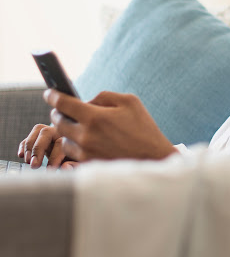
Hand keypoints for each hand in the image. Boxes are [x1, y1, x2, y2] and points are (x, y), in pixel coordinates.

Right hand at [18, 123, 78, 169]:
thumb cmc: (80, 159)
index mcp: (73, 137)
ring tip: (27, 161)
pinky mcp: (41, 136)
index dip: (54, 157)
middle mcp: (62, 131)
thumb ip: (75, 166)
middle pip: (46, 132)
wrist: (79, 153)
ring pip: (38, 130)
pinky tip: (21, 155)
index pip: (61, 143)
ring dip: (29, 146)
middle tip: (34, 165)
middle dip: (37, 149)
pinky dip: (24, 145)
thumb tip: (65, 167)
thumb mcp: (81, 164)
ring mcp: (51, 131)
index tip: (50, 170)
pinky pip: (31, 135)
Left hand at [44, 89, 176, 162]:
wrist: (153, 158)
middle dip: (59, 112)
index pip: (63, 103)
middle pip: (58, 121)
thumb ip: (104, 96)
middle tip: (65, 109)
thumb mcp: (130, 102)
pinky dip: (75, 143)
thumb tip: (86, 101)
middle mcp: (86, 135)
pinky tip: (86, 140)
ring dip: (68, 130)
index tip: (49, 93)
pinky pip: (72, 152)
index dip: (53, 96)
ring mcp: (85, 152)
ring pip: (64, 138)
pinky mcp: (88, 163)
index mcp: (95, 117)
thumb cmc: (143, 128)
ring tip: (80, 126)